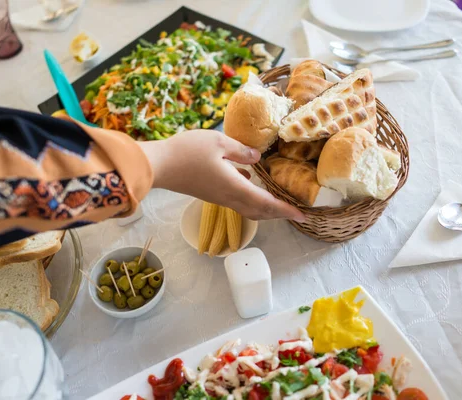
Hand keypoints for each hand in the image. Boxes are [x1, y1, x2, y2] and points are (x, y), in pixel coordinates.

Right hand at [139, 130, 305, 221]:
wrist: (159, 166)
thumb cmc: (187, 152)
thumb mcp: (219, 143)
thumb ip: (242, 151)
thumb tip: (257, 159)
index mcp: (235, 186)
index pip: (266, 203)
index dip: (285, 209)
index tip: (302, 214)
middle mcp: (229, 197)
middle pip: (259, 212)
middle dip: (278, 213)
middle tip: (294, 211)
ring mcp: (218, 197)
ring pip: (248, 208)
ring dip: (265, 208)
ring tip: (278, 201)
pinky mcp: (210, 194)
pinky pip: (237, 201)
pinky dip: (251, 199)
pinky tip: (251, 182)